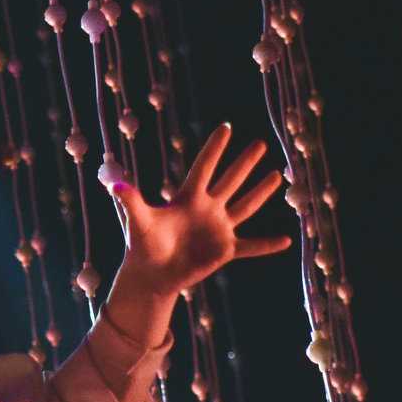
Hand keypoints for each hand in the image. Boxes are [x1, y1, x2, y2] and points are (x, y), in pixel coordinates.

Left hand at [107, 125, 293, 296]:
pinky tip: (287, 240)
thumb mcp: (139, 222)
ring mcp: (218, 229)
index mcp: (188, 199)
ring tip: (277, 176)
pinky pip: (251, 246)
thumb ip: (131, 203)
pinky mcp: (224, 250)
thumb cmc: (143, 246)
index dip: (215, 148)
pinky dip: (268, 245)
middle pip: (230, 181)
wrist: (151, 275)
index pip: (204, 167)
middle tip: (260, 144)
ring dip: (261, 192)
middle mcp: (207, 209)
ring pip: (245, 206)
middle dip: (245, 163)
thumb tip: (115, 185)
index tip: (226, 126)